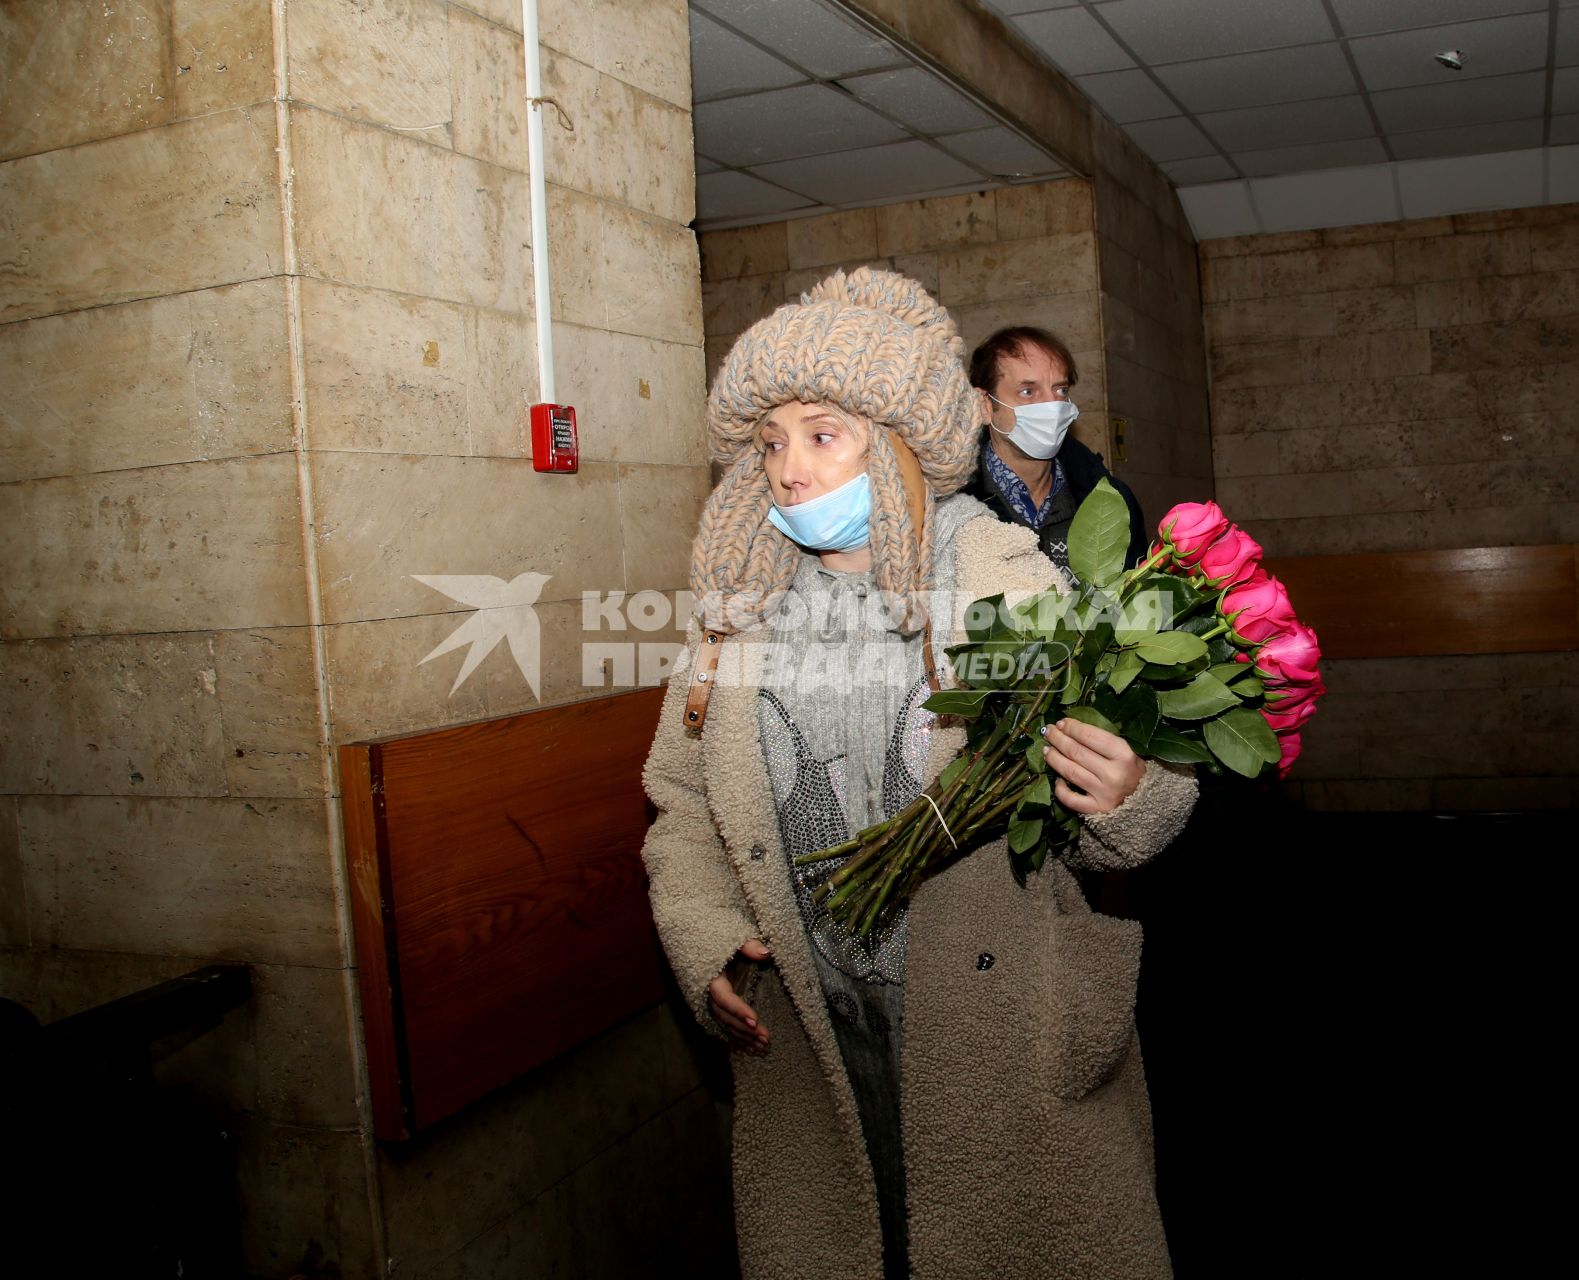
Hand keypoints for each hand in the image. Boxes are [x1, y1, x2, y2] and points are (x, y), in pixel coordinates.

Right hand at [707, 939, 771, 1053]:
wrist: (694, 937)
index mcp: (712, 979)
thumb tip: (766, 953)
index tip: (755, 1020)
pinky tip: (749, 1049)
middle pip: (726, 1016)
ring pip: (725, 1024)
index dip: (739, 1010)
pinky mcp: (715, 1005)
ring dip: (743, 1037)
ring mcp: (709, 1002)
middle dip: (745, 1029)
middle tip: (765, 1038)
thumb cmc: (716, 937)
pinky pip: (724, 1025)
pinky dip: (736, 1038)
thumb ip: (748, 945)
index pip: (725, 998)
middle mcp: (708, 994)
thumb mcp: (731, 937)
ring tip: (763, 1047)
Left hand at [1043, 719, 1144, 814]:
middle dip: (1059, 739)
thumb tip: (1070, 727)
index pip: (1091, 737)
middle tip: (1048, 732)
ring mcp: (1104, 794)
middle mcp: (1114, 774)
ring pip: (1071, 772)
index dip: (1073, 728)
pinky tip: (1057, 780)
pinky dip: (1061, 789)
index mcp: (1124, 755)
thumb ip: (1102, 741)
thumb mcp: (1126, 752)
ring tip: (1046, 750)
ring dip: (1055, 759)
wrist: (1149, 802)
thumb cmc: (1133, 772)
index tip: (1062, 722)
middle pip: (1077, 753)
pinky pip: (1071, 799)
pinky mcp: (1097, 810)